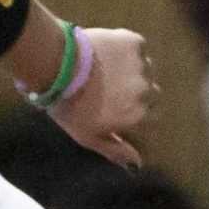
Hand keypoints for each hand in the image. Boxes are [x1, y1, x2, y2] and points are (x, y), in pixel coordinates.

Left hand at [46, 26, 157, 170]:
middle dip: (134, 93)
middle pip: (150, 94)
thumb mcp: (89, 137)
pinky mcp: (134, 42)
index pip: (150, 118)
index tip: (113, 108)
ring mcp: (142, 66)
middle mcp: (147, 92)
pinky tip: (105, 52)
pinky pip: (137, 47)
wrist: (57, 66)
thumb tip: (137, 165)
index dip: (131, 113)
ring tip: (103, 70)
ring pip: (145, 70)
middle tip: (108, 89)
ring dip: (131, 70)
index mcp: (138, 117)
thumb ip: (116, 151)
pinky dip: (125, 49)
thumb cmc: (69, 106)